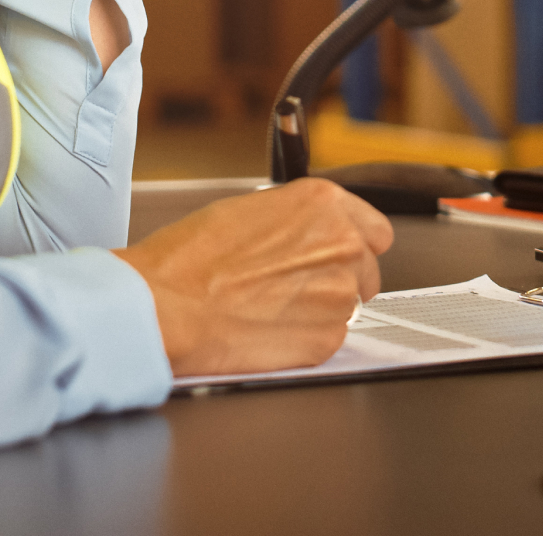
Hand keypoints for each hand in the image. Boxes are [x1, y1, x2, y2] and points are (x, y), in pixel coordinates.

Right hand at [113, 178, 395, 375]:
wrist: (167, 307)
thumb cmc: (190, 259)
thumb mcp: (249, 210)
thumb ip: (297, 220)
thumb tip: (310, 234)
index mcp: (323, 204)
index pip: (375, 230)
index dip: (355, 245)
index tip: (339, 255)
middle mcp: (342, 244)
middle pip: (368, 269)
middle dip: (339, 278)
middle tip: (295, 286)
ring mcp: (339, 294)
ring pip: (350, 305)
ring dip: (321, 308)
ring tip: (272, 307)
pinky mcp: (327, 338)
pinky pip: (331, 337)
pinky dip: (306, 337)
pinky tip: (269, 328)